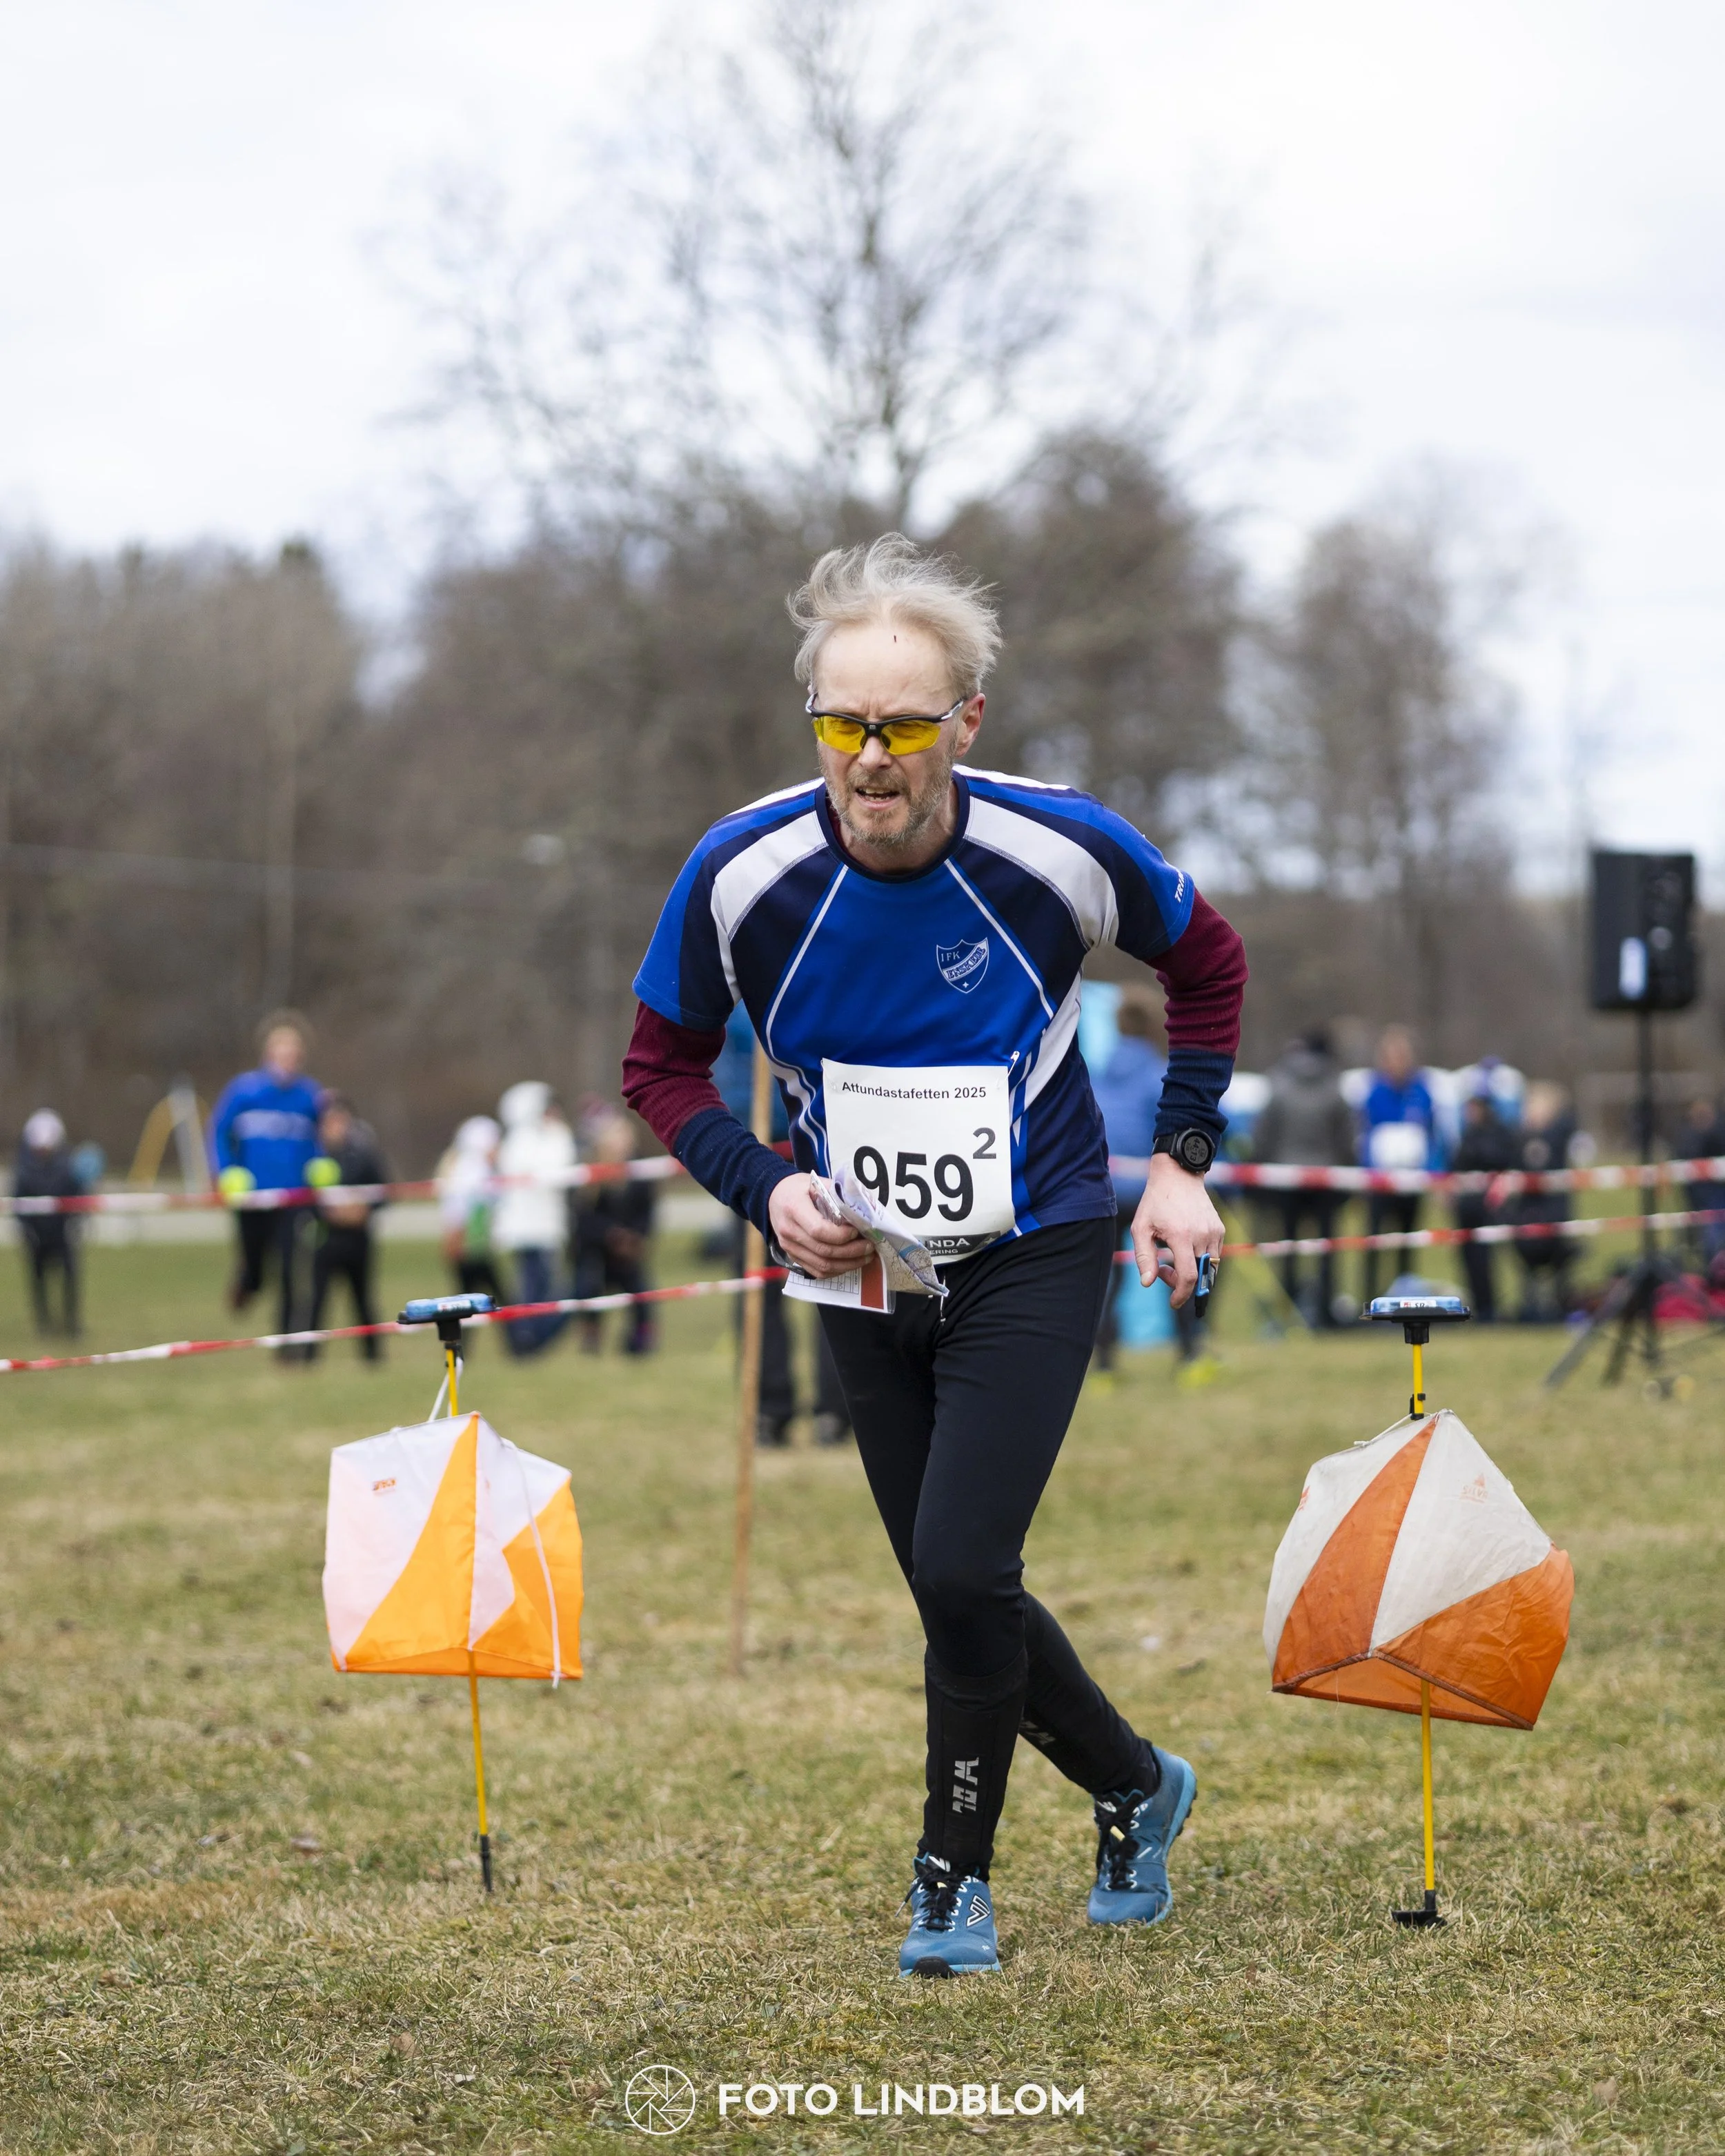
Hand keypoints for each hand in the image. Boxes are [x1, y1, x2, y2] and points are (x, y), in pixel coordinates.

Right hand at [767, 1173, 872, 1278]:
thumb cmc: (798, 1188)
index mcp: (794, 1209)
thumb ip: (838, 1195)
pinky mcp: (793, 1256)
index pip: (819, 1230)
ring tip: (865, 1257)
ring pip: (822, 1265)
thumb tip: (863, 1210)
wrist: (774, 1196)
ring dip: (848, 1264)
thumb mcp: (817, 1182)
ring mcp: (789, 1247)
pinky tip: (850, 1263)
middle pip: (824, 1251)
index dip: (841, 1235)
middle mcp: (789, 1231)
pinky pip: (816, 1271)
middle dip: (852, 1251)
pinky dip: (836, 1270)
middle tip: (870, 1246)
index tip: (857, 1231)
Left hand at [1130, 1153, 1224, 1308]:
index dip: (1182, 1294)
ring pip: (1209, 1269)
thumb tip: (1147, 1283)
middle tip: (1163, 1270)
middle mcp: (1202, 1235)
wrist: (1178, 1176)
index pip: (1188, 1276)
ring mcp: (1214, 1232)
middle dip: (1181, 1283)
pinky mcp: (1220, 1230)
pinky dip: (1200, 1261)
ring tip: (1172, 1257)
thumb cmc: (1155, 1203)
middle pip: (1198, 1275)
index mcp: (1181, 1235)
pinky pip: (1214, 1256)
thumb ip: (1144, 1257)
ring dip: (1192, 1272)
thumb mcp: (1141, 1228)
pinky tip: (1184, 1247)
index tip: (1173, 1303)